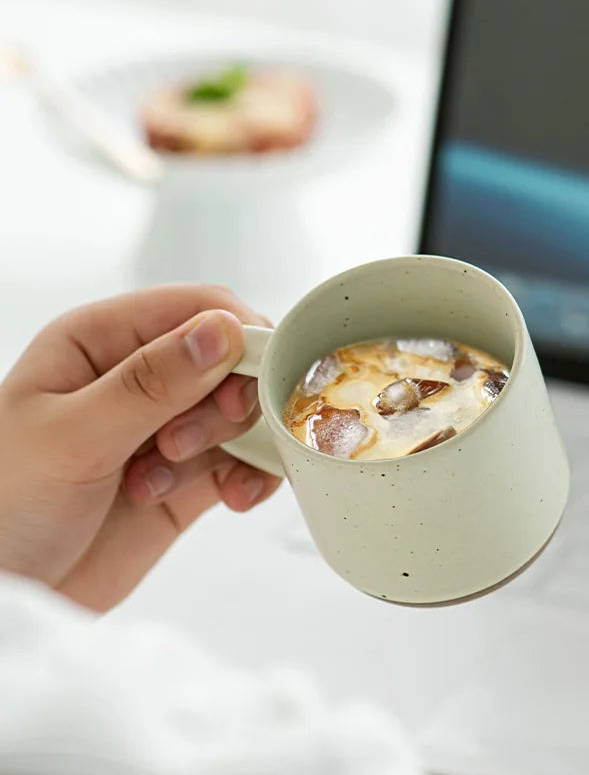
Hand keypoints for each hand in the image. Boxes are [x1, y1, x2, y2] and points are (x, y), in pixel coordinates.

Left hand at [0, 284, 280, 610]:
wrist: (9, 592)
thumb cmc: (3, 506)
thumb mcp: (72, 437)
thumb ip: (151, 383)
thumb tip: (223, 331)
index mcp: (102, 341)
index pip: (198, 309)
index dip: (238, 337)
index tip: (252, 380)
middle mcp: (141, 378)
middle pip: (232, 361)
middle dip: (225, 403)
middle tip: (181, 442)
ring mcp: (168, 428)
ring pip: (241, 413)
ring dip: (227, 446)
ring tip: (166, 482)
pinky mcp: (189, 476)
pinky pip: (245, 461)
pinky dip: (251, 476)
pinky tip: (232, 497)